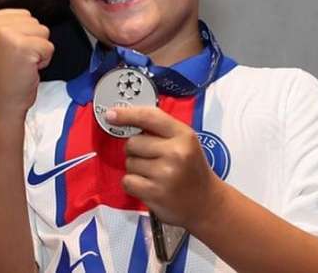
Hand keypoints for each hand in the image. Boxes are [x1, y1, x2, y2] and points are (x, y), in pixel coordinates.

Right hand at [0, 9, 53, 119]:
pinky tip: (28, 69)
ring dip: (38, 50)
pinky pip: (49, 47)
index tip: (7, 52)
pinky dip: (44, 61)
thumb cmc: (0, 76)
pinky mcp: (23, 47)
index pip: (23, 15)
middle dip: (31, 42)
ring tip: (21, 64)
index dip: (22, 35)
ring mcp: (7, 34)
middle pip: (34, 22)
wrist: (0, 103)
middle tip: (15, 60)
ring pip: (43, 31)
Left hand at [106, 106, 222, 228]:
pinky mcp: (155, 193)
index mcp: (183, 135)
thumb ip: (159, 129)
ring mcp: (165, 174)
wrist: (206, 203)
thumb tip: (123, 117)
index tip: (111, 114)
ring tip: (155, 175)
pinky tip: (149, 186)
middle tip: (153, 159)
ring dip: (136, 169)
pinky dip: (133, 184)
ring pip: (129, 163)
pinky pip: (127, 181)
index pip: (149, 117)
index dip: (127, 114)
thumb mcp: (184, 142)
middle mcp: (176, 153)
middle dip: (136, 151)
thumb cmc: (191, 169)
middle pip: (133, 143)